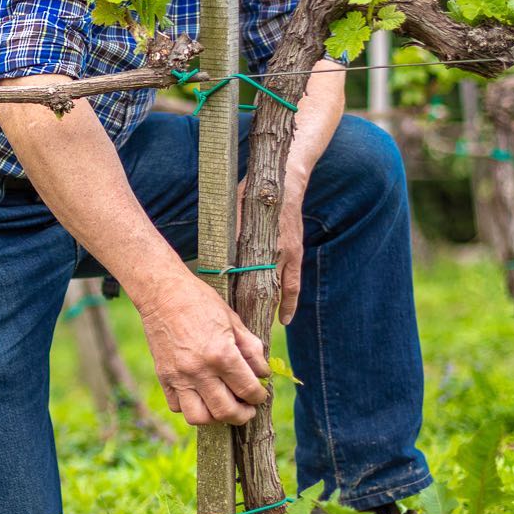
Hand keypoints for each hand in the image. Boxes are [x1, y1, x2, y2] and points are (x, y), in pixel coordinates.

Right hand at [136, 273, 270, 425]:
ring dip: (215, 417)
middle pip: (226, 411)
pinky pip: (177, 406)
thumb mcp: (233, 320)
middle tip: (247, 408)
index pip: (249, 390)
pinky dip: (190, 406)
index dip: (260, 396)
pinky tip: (199, 395)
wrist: (163, 293)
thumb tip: (263, 372)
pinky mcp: (163, 376)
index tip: (260, 393)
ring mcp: (179, 376)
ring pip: (199, 417)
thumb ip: (251, 349)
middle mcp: (200, 370)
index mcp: (222, 354)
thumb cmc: (200, 302)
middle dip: (243, 414)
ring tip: (222, 405)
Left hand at [235, 178, 306, 325]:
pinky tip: (284, 319)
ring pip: (278, 290)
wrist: (286, 182)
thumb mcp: (235, 208)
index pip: (247, 275)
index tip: (227, 313)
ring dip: (270, 310)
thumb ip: (229, 230)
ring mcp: (290, 254)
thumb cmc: (254, 193)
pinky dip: (289, 302)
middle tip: (242, 332)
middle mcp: (278, 251)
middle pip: (262, 287)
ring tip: (261, 331)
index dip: (238, 294)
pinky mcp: (296, 253)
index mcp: (261, 241)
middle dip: (252, 309)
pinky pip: (294, 285)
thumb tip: (218, 253)